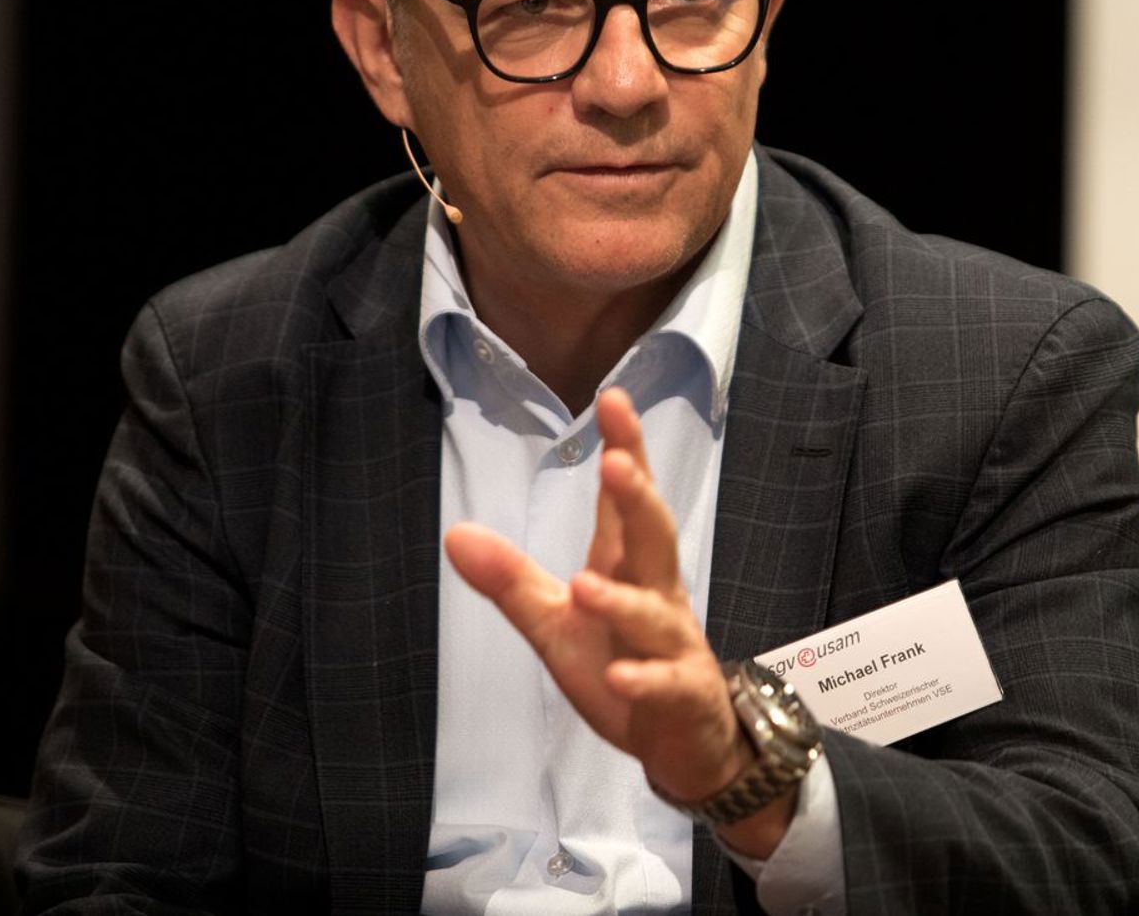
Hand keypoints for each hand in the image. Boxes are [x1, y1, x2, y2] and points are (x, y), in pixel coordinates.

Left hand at [443, 387, 795, 853]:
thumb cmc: (623, 662)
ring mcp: (674, 644)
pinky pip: (665, 682)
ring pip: (654, 614)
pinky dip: (645, 678)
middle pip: (653, 538)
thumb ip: (511, 580)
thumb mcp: (555, 623)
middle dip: (637, 500)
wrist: (684, 739)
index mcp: (627, 567)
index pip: (624, 502)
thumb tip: (455, 532)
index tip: (613, 399)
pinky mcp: (683, 693)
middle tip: (617, 462)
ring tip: (584, 584)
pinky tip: (619, 675)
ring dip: (621, 600)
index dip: (624, 449)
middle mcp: (657, 594)